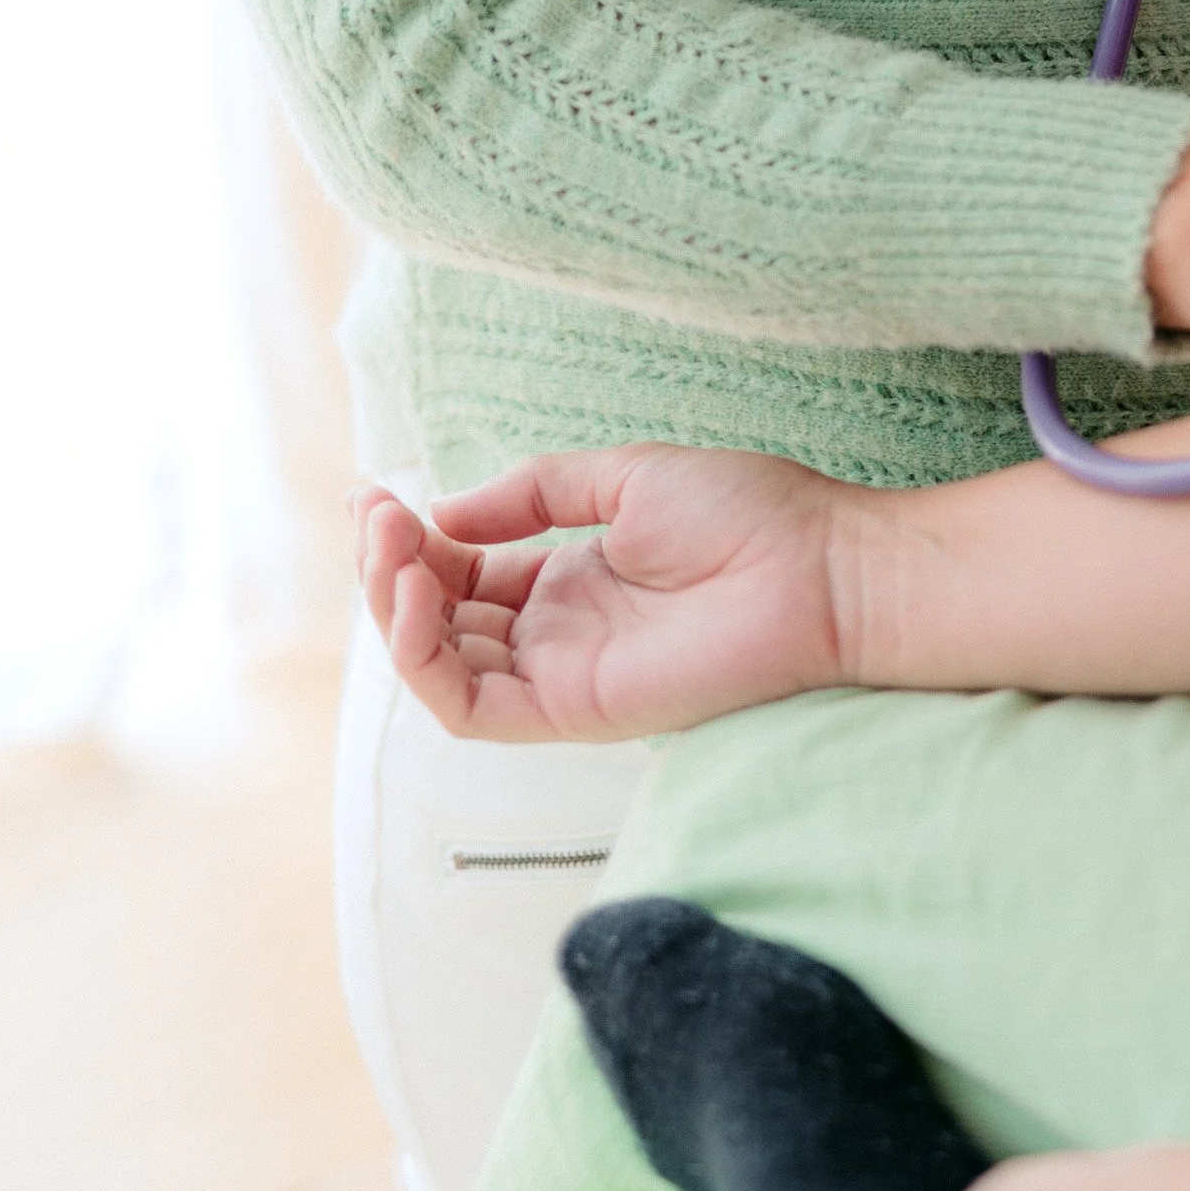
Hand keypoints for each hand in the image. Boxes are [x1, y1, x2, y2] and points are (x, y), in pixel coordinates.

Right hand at [355, 443, 847, 741]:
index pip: (462, 572)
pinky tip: (416, 600)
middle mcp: (555, 633)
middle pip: (439, 618)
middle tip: (375, 513)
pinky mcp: (568, 712)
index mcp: (569, 580)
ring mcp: (558, 675)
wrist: (817, 567)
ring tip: (389, 548)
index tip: (372, 493)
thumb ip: (534, 493)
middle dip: (391, 566)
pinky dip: (426, 659)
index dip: (412, 538)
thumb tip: (448, 512)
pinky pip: (470, 706)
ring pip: (440, 664)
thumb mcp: (624, 478)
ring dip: (395, 607)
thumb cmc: (748, 515)